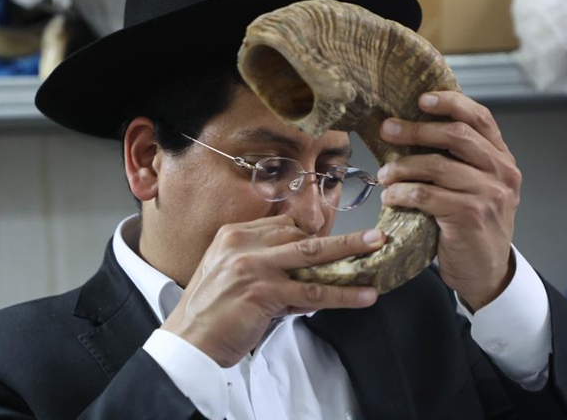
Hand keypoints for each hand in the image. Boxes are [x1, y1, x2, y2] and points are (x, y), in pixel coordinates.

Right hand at [161, 215, 383, 366]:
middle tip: (373, 237)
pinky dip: (342, 293)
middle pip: (302, 235)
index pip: (282, 226)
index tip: (335, 242)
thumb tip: (304, 274)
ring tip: (377, 253)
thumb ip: (263, 265)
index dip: (312, 235)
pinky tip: (362, 295)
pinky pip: (313, 292)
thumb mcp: (229, 274)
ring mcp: (254, 266)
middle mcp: (243, 244)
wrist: (189, 341)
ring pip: (312, 256)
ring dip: (350, 254)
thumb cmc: (209, 313)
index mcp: (233, 235)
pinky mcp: (265, 292)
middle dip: (341, 238)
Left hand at [377, 92, 520, 311]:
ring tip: (384, 175)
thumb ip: (458, 160)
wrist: (486, 272)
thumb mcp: (475, 188)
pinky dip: (401, 193)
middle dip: (415, 129)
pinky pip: (425, 194)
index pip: (480, 118)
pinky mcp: (470, 215)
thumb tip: (412, 129)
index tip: (420, 99)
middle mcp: (502, 172)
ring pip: (435, 165)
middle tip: (387, 130)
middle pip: (455, 135)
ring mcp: (488, 194)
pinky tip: (390, 197)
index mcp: (502, 159)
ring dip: (401, 167)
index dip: (450, 102)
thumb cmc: (471, 226)